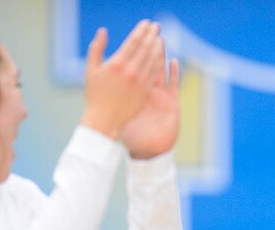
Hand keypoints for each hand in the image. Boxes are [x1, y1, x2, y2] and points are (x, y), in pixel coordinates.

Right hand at [81, 20, 162, 138]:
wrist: (104, 120)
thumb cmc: (95, 95)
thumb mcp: (91, 70)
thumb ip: (96, 48)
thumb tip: (103, 30)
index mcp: (116, 64)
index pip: (133, 41)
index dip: (141, 30)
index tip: (146, 23)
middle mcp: (130, 72)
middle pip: (145, 48)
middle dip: (152, 35)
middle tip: (156, 26)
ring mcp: (140, 83)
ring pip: (153, 60)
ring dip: (157, 47)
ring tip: (159, 38)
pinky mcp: (145, 92)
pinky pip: (155, 74)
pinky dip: (159, 63)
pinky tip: (160, 57)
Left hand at [121, 39, 179, 158]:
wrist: (149, 153)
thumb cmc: (133, 139)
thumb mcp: (119, 119)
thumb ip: (113, 106)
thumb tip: (100, 94)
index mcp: (136, 95)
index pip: (134, 70)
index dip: (134, 55)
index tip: (130, 40)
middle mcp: (149, 93)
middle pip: (148, 66)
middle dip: (148, 49)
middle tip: (147, 31)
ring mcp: (161, 97)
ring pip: (161, 72)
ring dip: (160, 56)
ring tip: (159, 41)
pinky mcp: (172, 104)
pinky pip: (173, 85)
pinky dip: (174, 73)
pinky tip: (173, 62)